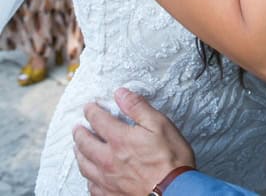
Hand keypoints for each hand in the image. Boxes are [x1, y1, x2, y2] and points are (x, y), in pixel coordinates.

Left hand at [73, 88, 194, 195]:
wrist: (174, 191)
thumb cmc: (170, 159)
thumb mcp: (159, 124)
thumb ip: (137, 108)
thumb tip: (121, 94)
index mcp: (120, 139)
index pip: (98, 120)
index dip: (91, 111)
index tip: (88, 107)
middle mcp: (109, 160)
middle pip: (85, 144)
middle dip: (79, 133)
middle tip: (77, 128)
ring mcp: (108, 180)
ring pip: (85, 166)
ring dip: (79, 154)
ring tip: (77, 148)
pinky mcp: (112, 195)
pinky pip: (92, 187)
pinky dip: (88, 178)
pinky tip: (91, 176)